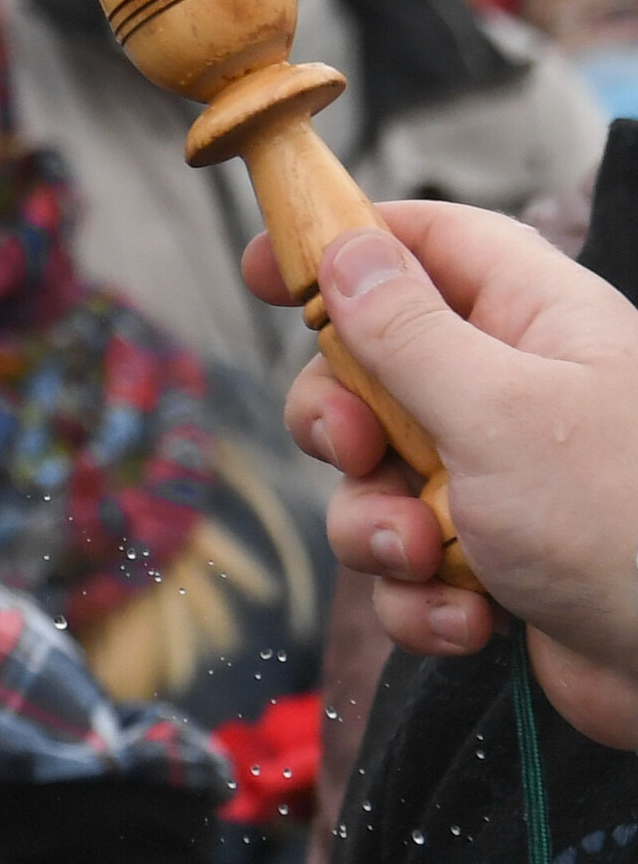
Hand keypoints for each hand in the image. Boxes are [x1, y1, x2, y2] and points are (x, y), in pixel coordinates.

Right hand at [243, 201, 637, 747]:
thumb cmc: (624, 520)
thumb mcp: (498, 411)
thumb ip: (407, 332)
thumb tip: (346, 250)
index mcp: (535, 322)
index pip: (427, 244)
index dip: (344, 244)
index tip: (263, 268)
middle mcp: (511, 391)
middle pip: (370, 370)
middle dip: (340, 422)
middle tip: (355, 448)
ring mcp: (496, 479)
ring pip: (372, 480)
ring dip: (378, 529)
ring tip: (429, 558)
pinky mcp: (485, 561)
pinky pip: (403, 564)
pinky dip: (420, 597)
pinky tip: (472, 619)